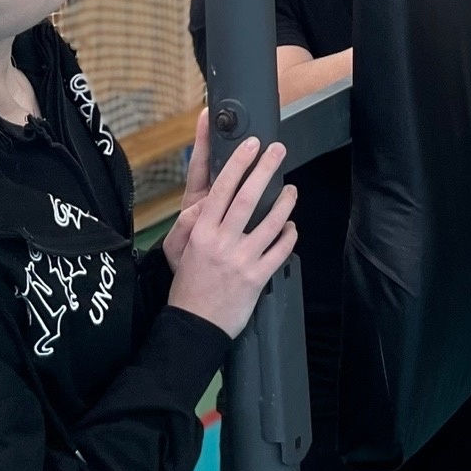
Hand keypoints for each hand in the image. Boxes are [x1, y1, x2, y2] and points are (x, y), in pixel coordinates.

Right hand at [164, 137, 297, 337]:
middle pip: (248, 197)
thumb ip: (190, 223)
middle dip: (265, 169)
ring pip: (272, 222)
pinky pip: (280, 250)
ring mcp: (242, 259)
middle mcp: (221, 241)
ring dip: (285, 202)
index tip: (251, 145)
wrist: (194, 325)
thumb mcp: (179, 250)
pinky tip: (291, 227)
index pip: (222, 188)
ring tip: (291, 190)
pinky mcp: (257, 276)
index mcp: (201, 231)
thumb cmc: (187, 285)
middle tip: (278, 150)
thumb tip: (205, 200)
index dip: (238, 163)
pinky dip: (289, 235)